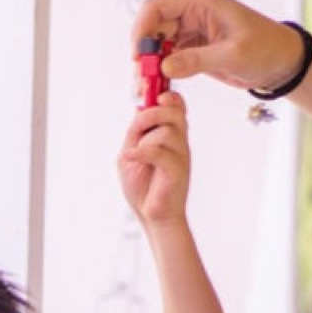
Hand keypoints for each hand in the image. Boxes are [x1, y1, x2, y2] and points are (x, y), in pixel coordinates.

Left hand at [118, 91, 190, 224]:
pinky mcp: (178, 171)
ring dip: (144, 141)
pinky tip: (130, 158)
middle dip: (152, 113)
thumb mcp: (131, 151)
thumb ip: (136, 131)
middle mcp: (179, 143)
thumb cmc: (142, 186)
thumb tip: (139, 108)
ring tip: (135, 157)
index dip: (167, 96)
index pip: (177, 106)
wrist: (151, 216)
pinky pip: (159, 152)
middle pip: (174, 112)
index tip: (154, 96)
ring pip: (165, 132)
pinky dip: (140, 153)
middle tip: (137, 128)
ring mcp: (181, 156)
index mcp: (171, 135)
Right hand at [131, 0, 299, 93]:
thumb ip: (197, 60)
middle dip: (143, 55)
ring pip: (155, 47)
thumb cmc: (266, 49)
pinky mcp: (190, 49)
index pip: (155, 7)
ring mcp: (188, 30)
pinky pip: (166, 60)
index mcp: (199, 0)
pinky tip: (158, 90)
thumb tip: (163, 68)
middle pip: (150, 29)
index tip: (139, 58)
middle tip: (142, 83)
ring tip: (147, 92)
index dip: (141, 31)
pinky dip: (159, 74)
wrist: (282, 63)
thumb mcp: (233, 55)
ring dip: (149, 68)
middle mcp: (189, 12)